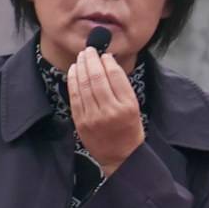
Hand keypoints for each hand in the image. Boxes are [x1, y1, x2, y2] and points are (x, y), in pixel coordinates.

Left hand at [68, 52, 143, 178]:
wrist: (121, 157)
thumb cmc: (129, 130)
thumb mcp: (135, 108)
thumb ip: (122, 87)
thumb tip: (108, 63)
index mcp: (127, 106)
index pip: (115, 76)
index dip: (107, 62)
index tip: (104, 54)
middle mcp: (110, 110)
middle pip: (97, 78)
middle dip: (92, 60)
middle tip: (89, 50)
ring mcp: (94, 117)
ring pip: (84, 85)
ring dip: (82, 67)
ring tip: (82, 56)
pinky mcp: (81, 122)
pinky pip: (75, 96)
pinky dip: (73, 80)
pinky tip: (74, 70)